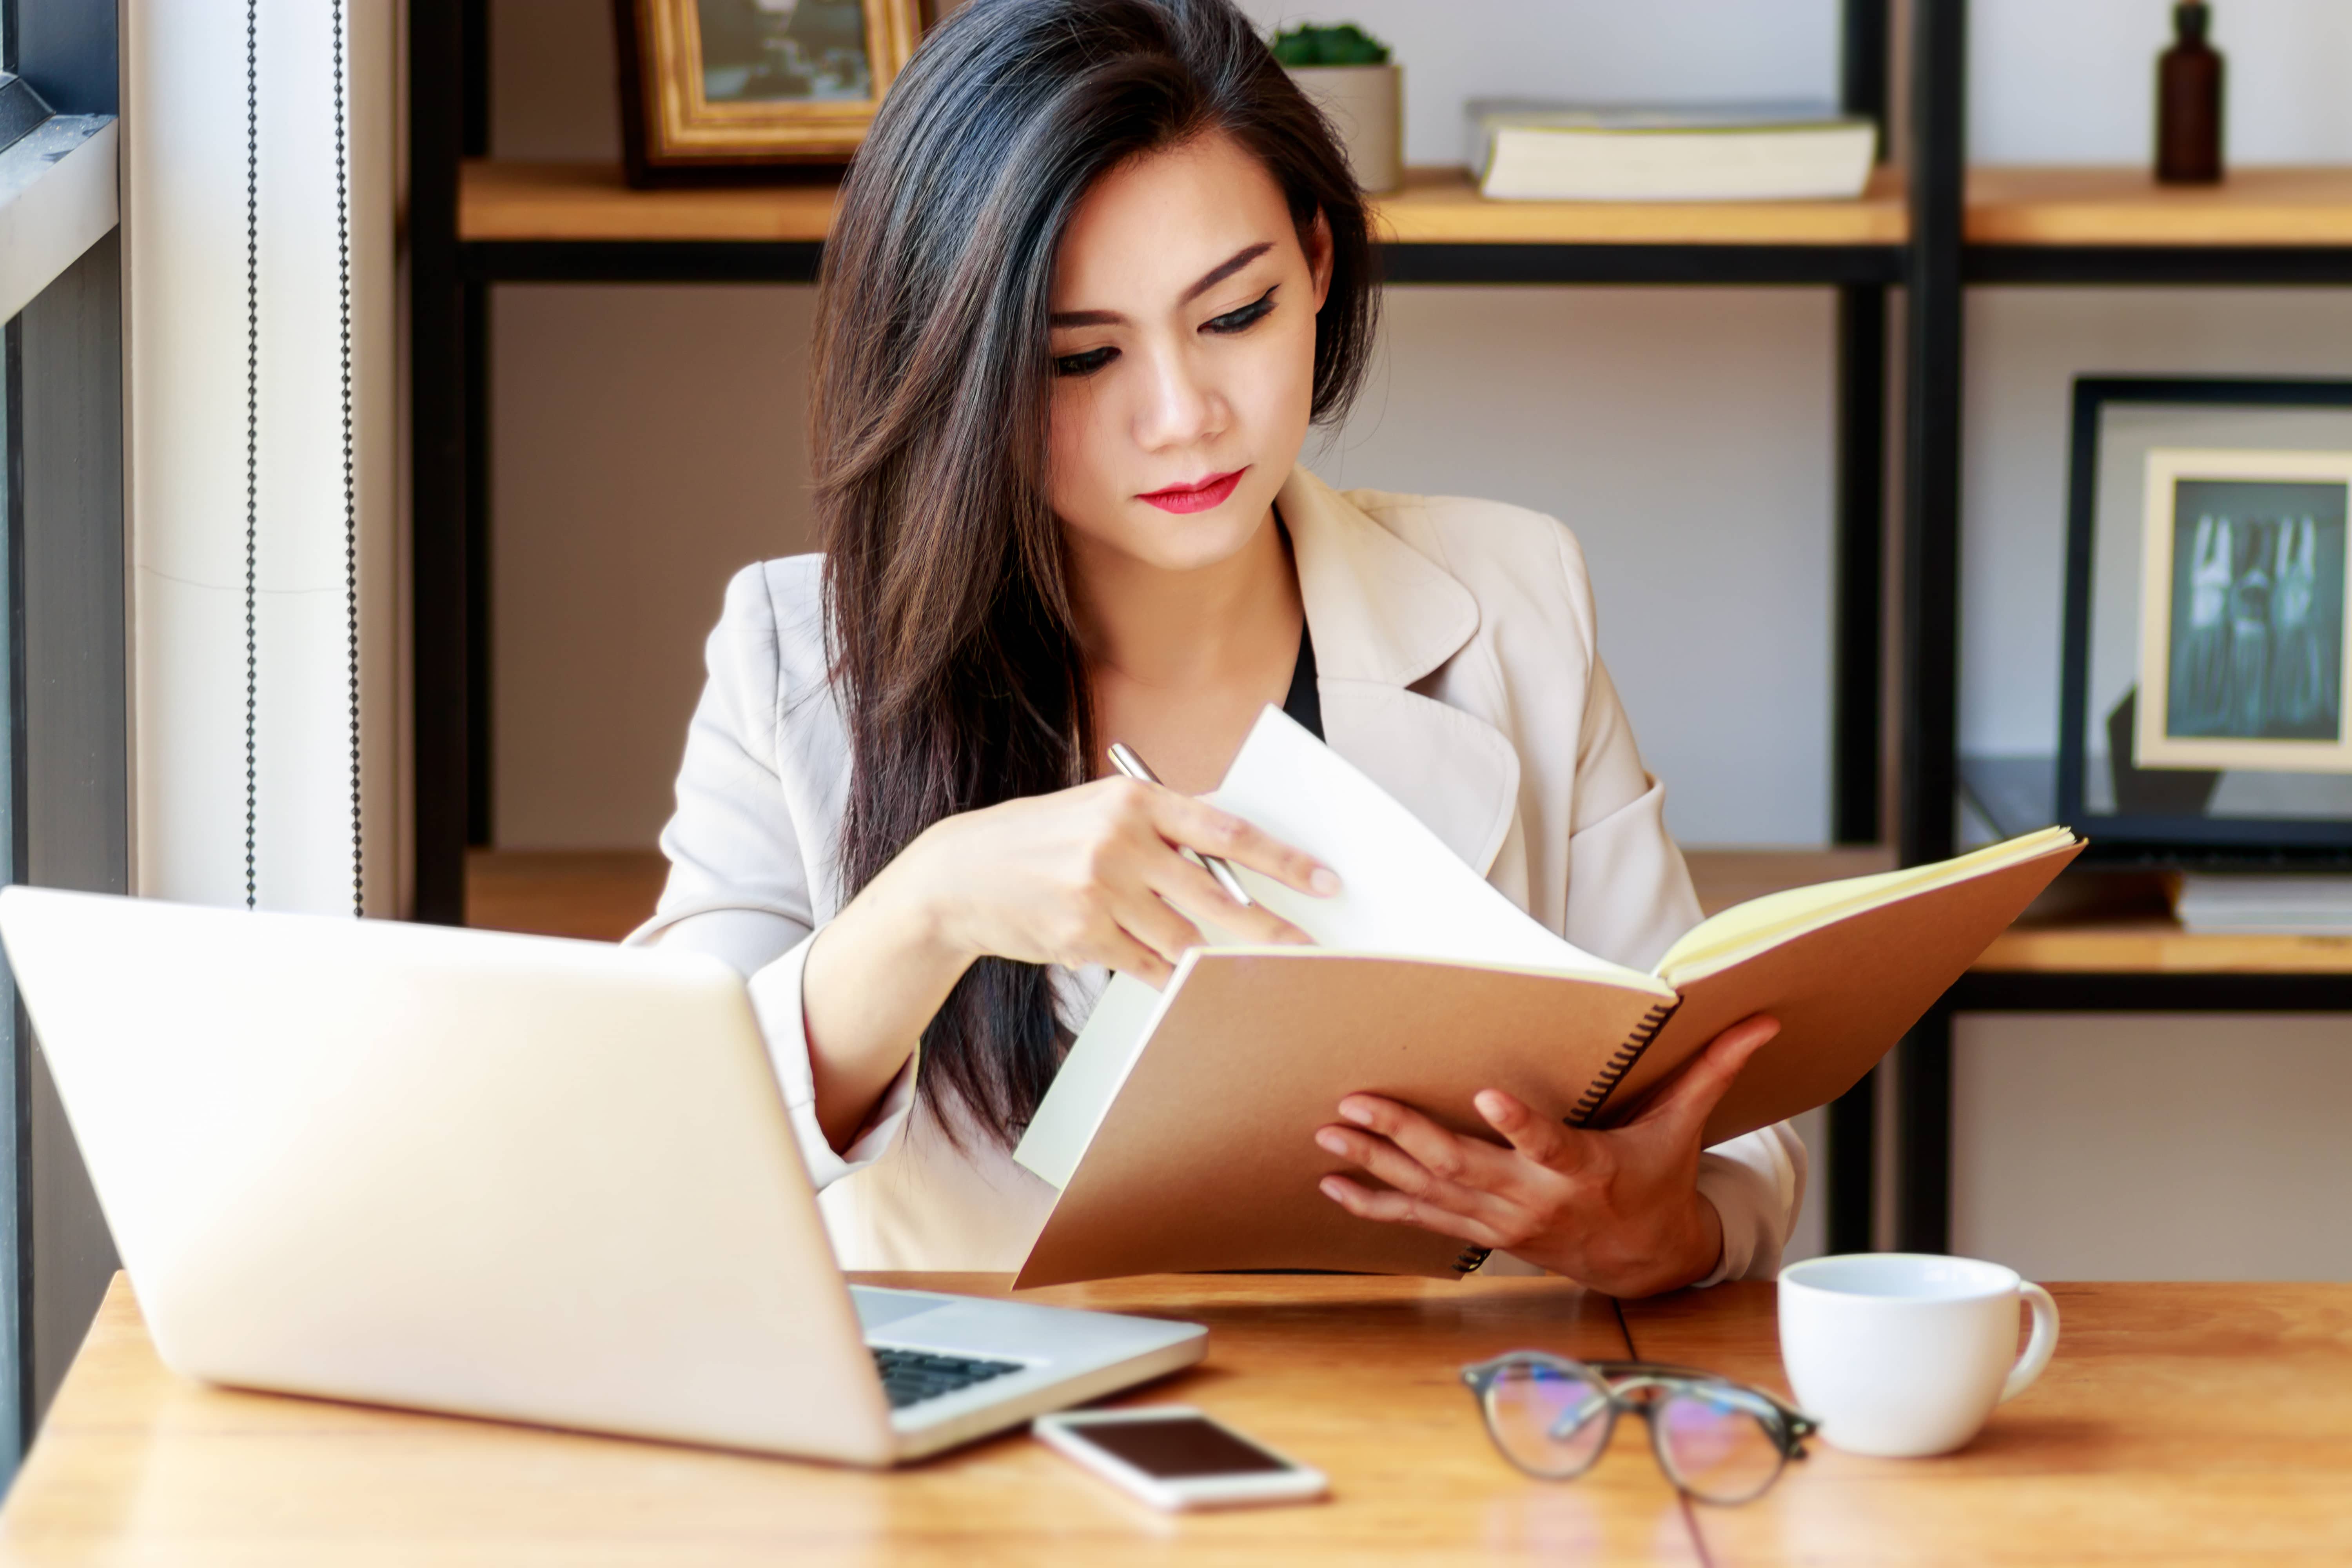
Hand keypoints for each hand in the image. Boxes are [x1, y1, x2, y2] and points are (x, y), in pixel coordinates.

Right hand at [891, 776, 1336, 986]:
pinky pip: (1150, 967)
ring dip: (1221, 959)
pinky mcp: (1084, 938)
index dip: (1282, 860)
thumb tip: (1235, 857)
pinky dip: (1176, 977)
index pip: (1227, 831)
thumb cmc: (1042, 840)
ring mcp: (1101, 894)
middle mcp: (1120, 844)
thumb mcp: (1099, 811)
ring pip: (1185, 940)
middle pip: (1218, 898)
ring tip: (1255, 970)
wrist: (960, 876)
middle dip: (1271, 930)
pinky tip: (1196, 983)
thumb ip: (1162, 828)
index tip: (1325, 881)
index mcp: (1134, 801)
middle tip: (1313, 951)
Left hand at [1312, 1015, 1781, 1297]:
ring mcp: (1502, 1222)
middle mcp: (1534, 1201)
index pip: (1548, 1146)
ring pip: (1429, 1193)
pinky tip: (1332, 1185)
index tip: (1486, 1097)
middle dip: (1405, 1134)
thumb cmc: (1657, 1179)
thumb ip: (1711, 1071)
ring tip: (1328, 1135)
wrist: (1644, 1260)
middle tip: (1357, 1102)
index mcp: (1583, 1169)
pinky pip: (1419, 1221)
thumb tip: (1761, 1022)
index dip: (1519, 1126)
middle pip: (1462, 1167)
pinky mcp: (1482, 1233)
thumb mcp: (1683, 1128)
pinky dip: (1375, 1204)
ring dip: (1376, 1163)